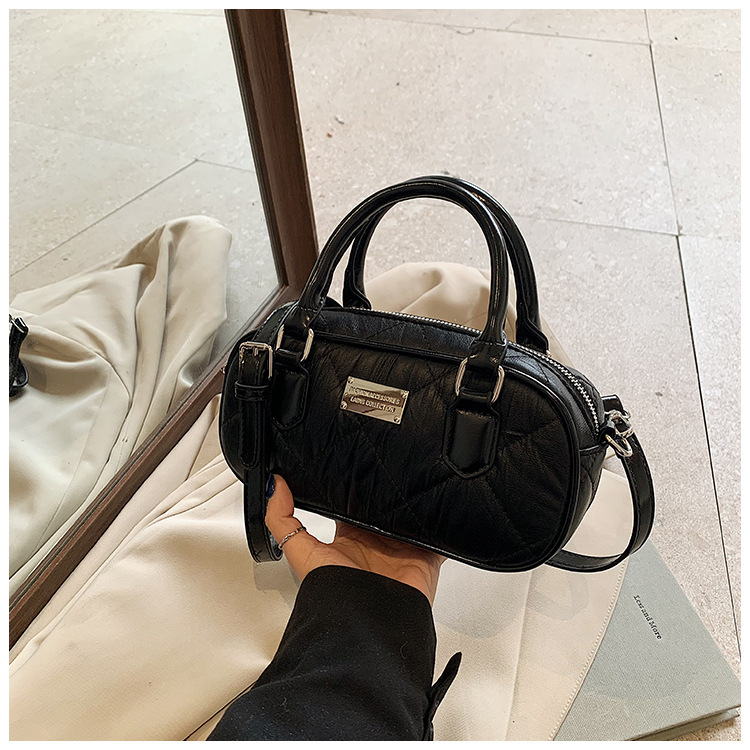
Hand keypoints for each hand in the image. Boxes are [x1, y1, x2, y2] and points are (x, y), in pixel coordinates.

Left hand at [265, 474, 444, 604]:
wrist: (368, 625)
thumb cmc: (334, 594)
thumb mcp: (301, 552)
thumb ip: (281, 519)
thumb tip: (272, 485)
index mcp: (349, 539)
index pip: (353, 504)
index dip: (354, 485)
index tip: (355, 462)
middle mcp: (376, 542)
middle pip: (385, 507)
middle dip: (388, 489)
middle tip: (390, 463)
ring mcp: (403, 549)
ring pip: (411, 517)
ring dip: (414, 503)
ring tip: (418, 478)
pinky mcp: (426, 557)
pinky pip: (439, 536)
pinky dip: (444, 526)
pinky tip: (443, 507)